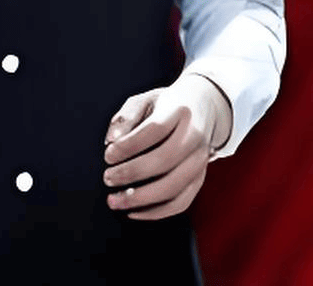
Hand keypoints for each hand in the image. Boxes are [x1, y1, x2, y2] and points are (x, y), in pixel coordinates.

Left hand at [102, 72, 229, 219]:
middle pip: (166, 159)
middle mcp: (195, 136)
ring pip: (175, 186)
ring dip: (141, 198)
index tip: (109, 154)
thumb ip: (126, 116)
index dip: (129, 145)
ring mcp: (200, 159)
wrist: (205, 109)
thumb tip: (112, 139)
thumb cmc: (168, 106)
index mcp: (181, 111)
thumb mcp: (146, 99)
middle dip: (131, 172)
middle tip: (108, 178)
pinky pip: (181, 202)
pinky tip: (133, 211)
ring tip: (115, 200)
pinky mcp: (200, 178)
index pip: (155, 129)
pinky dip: (156, 212)